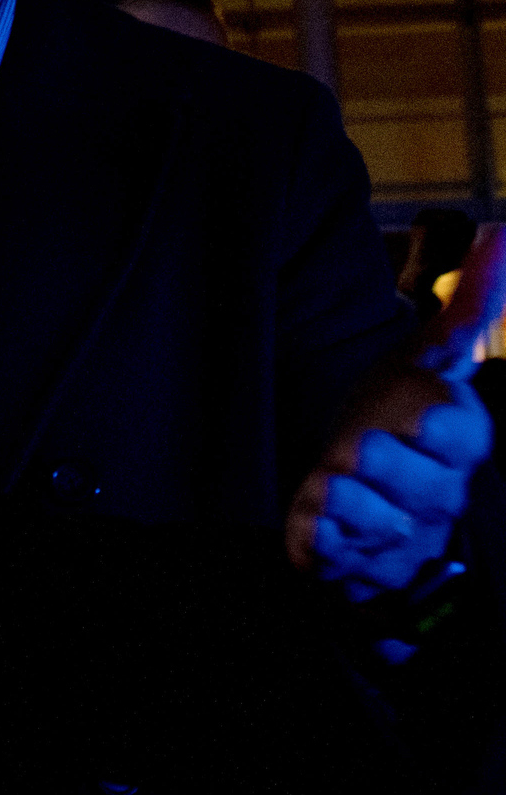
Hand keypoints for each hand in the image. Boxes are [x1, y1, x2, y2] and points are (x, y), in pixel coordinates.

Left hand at [293, 228, 505, 597]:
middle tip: (361, 451)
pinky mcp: (352, 559)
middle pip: (419, 484)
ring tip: (328, 487)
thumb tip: (500, 234)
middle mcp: (434, 491)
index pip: (460, 434)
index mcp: (456, 440)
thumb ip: (466, 307)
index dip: (446, 427)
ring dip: (352, 508)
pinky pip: (339, 559)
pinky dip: (323, 546)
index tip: (429, 416)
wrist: (380, 498)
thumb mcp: (430, 360)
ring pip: (379, 525)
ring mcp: (396, 530)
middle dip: (390, 468)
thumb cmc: (405, 418)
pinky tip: (308, 530)